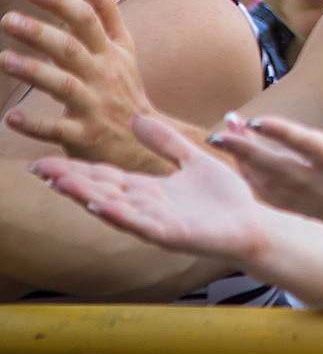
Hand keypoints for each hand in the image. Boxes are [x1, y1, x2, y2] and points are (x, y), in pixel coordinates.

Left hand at [1, 0, 158, 166]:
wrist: (144, 143)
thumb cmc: (125, 88)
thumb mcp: (122, 47)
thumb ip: (105, 9)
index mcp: (108, 52)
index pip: (87, 20)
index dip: (61, 2)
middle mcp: (102, 75)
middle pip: (71, 49)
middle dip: (40, 34)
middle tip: (7, 20)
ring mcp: (94, 106)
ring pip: (63, 86)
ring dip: (34, 72)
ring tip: (3, 59)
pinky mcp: (85, 136)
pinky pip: (58, 130)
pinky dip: (35, 124)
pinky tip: (11, 117)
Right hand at [28, 115, 267, 263]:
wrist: (253, 224)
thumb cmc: (224, 199)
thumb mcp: (192, 159)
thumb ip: (165, 141)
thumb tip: (136, 118)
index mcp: (149, 190)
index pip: (104, 176)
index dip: (75, 169)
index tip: (44, 159)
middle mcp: (147, 207)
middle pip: (101, 191)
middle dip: (70, 181)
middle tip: (37, 168)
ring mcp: (158, 223)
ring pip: (114, 208)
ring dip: (86, 196)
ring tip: (59, 183)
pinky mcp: (174, 235)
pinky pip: (142, 225)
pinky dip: (121, 215)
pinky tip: (102, 205)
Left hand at [208, 78, 322, 232]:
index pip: (310, 147)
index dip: (283, 133)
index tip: (258, 119)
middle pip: (278, 168)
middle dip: (247, 149)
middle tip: (222, 128)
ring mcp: (315, 201)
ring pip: (270, 184)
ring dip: (245, 161)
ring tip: (225, 135)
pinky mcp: (309, 210)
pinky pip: (273, 198)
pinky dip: (252, 181)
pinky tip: (240, 160)